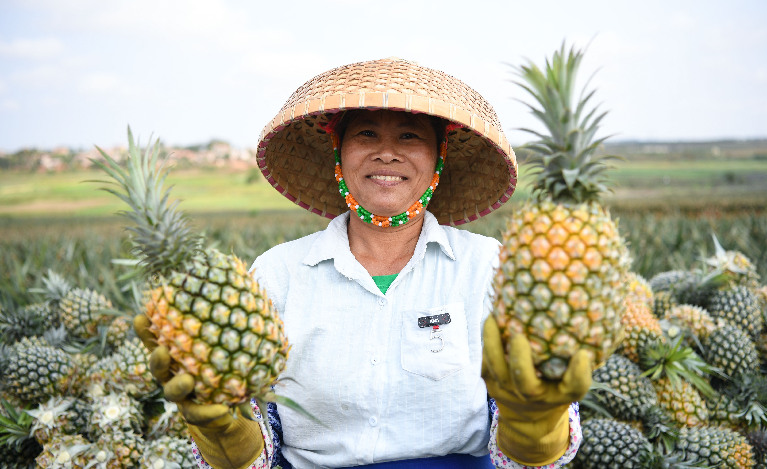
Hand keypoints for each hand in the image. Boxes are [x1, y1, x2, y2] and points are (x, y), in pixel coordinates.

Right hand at [135, 315, 264, 468]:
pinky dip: (210, 412)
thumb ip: (225, 324)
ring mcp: (183, 396)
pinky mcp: (197, 415)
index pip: (157, 341)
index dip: (145, 331)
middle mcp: (173, 375)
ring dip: (178, 386)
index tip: (141, 318)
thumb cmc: (224, 365)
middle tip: (162, 350)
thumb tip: (237, 290)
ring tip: (188, 380)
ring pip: (172, 392)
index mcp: (176, 355)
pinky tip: (223, 409)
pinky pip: (200, 415)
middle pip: (158, 367)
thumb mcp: (225, 344)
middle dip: (157, 359)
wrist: (230, 406)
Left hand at [481, 316, 590, 465]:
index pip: (575, 388)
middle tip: (520, 336)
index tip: (583, 354)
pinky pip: (487, 362)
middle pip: (526, 385)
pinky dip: (487, 342)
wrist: (528, 419)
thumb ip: (579, 359)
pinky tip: (491, 320)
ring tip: (493, 319)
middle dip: (521, 361)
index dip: (580, 373)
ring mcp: (509, 391)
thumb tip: (592, 316)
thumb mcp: (570, 379)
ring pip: (498, 371)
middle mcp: (534, 396)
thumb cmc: (555, 387)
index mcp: (561, 395)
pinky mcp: (490, 382)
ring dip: (493, 345)